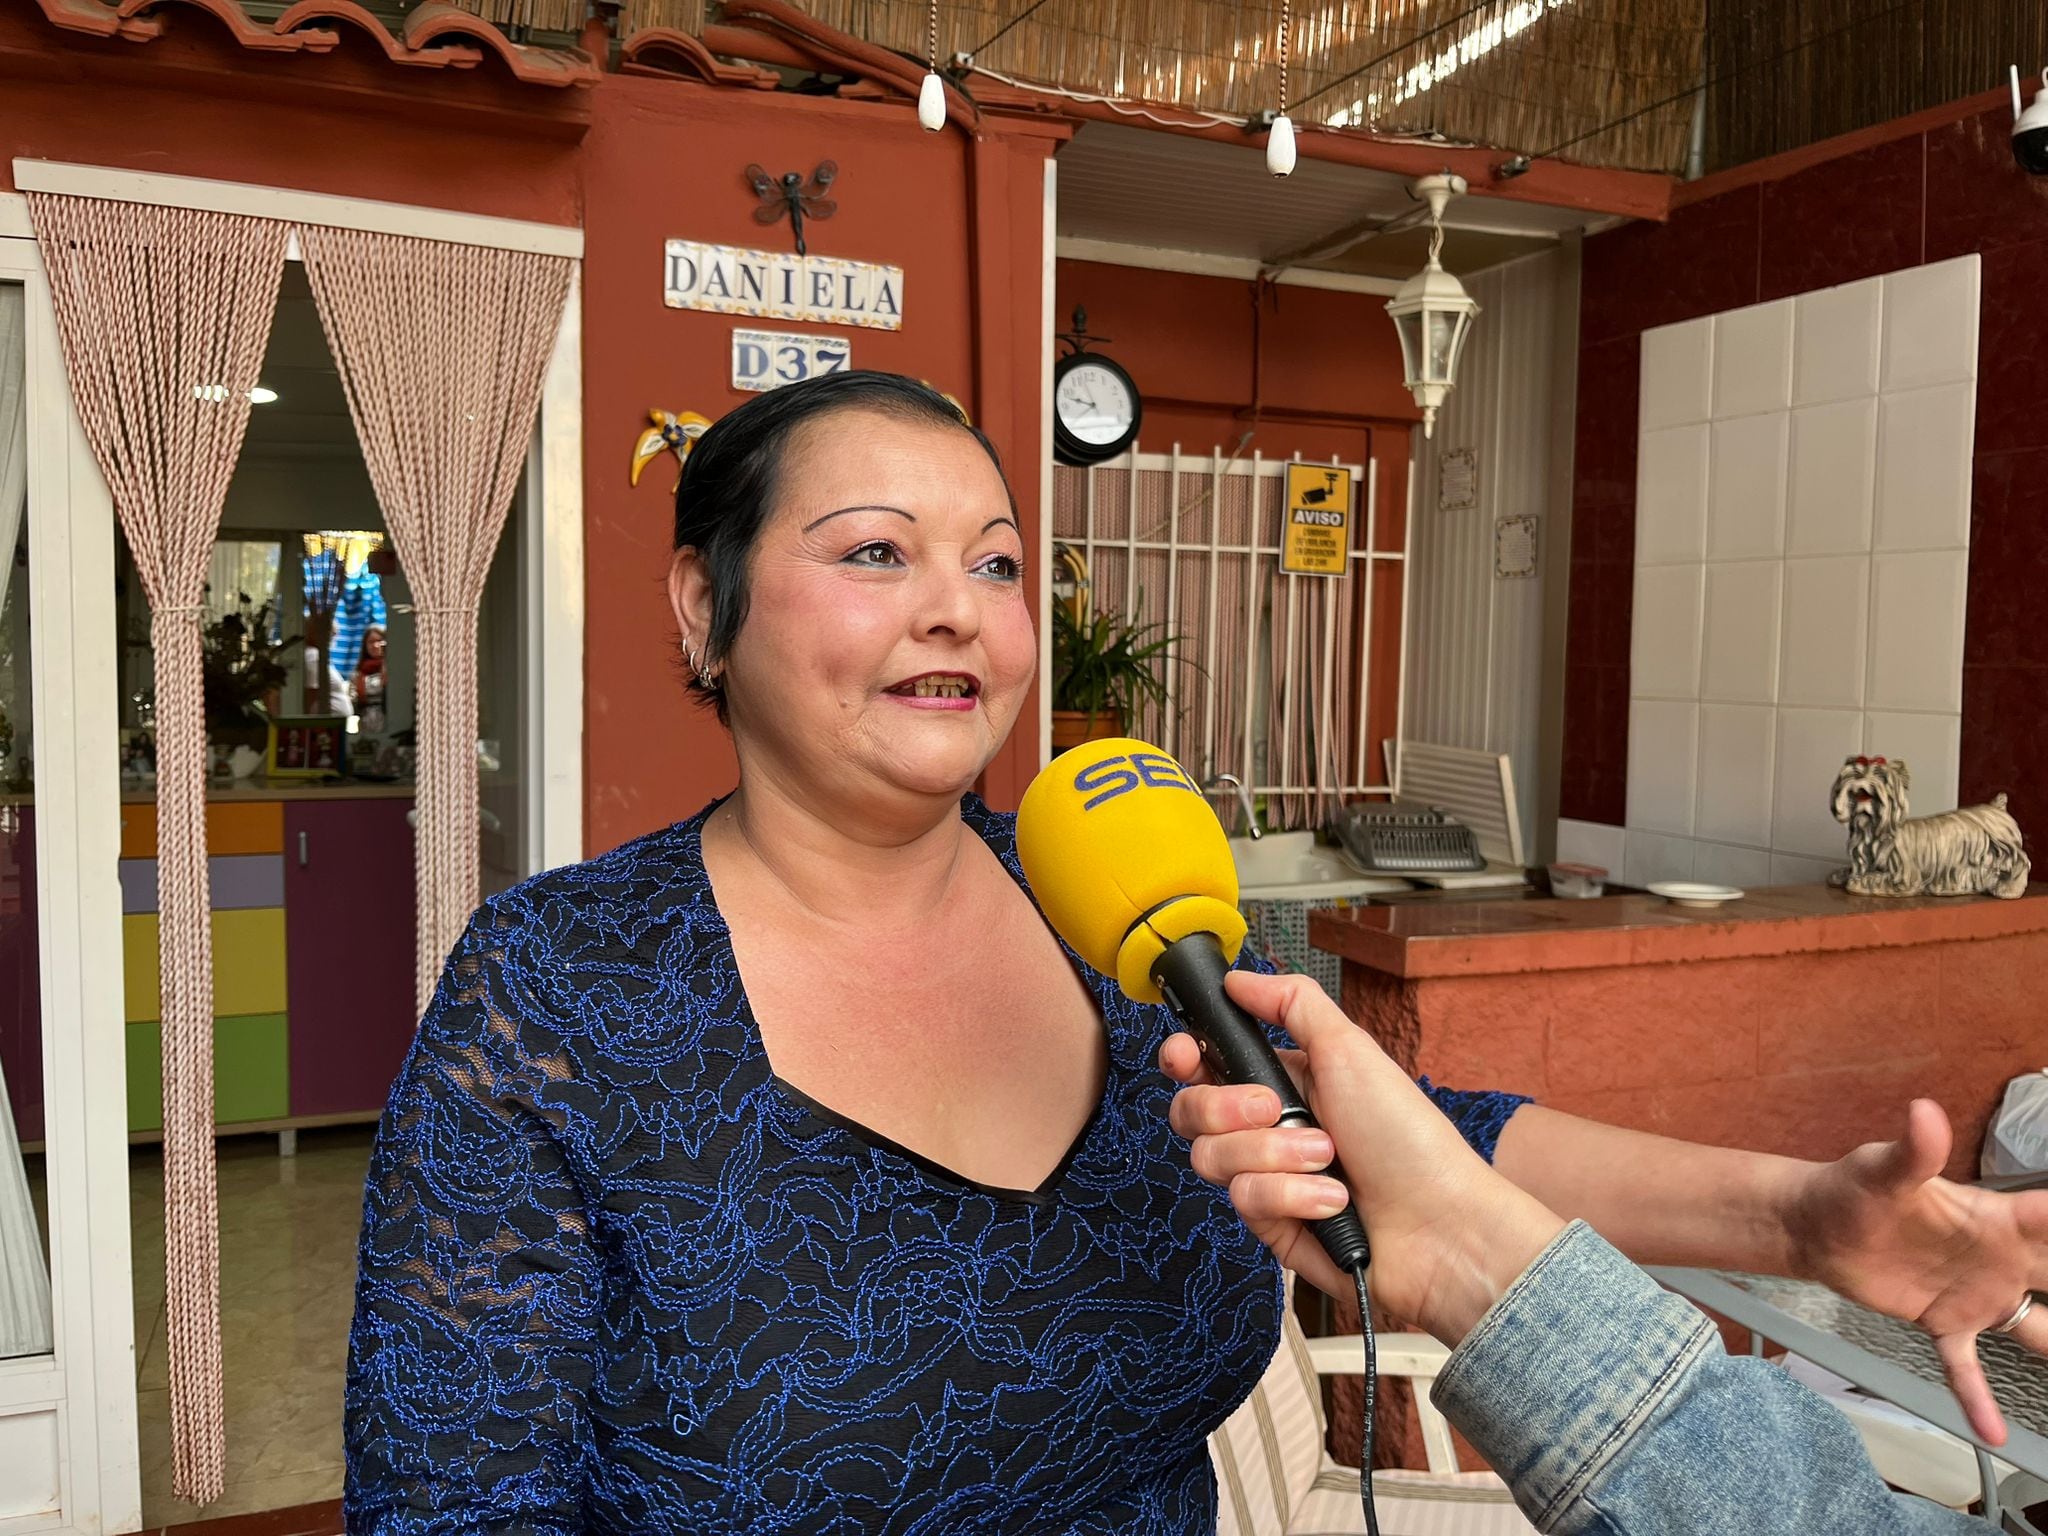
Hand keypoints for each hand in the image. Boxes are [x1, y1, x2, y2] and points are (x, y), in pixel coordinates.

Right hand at [1160, 970, 1564, 1342]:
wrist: (1440, 1225)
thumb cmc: (1406, 1135)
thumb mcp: (1350, 1049)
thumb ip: (1291, 1003)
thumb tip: (1237, 978)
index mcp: (1285, 1079)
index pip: (1205, 1064)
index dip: (1183, 1057)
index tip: (1185, 1055)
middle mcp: (1268, 1128)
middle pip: (1191, 1110)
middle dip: (1226, 1107)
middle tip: (1273, 1108)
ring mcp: (1268, 1178)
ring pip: (1212, 1157)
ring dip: (1274, 1154)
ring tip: (1328, 1160)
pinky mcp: (1272, 1225)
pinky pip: (1245, 1200)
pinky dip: (1292, 1195)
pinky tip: (1332, 1200)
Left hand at [1784, 1099, 2047, 1444]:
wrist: (1815, 1225)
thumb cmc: (1854, 1187)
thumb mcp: (1884, 1168)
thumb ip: (1914, 1150)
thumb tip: (1923, 1112)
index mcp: (1999, 1221)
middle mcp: (2002, 1260)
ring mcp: (1978, 1296)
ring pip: (2041, 1331)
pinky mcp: (1944, 1325)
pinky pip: (1969, 1368)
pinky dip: (1980, 1400)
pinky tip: (1995, 1435)